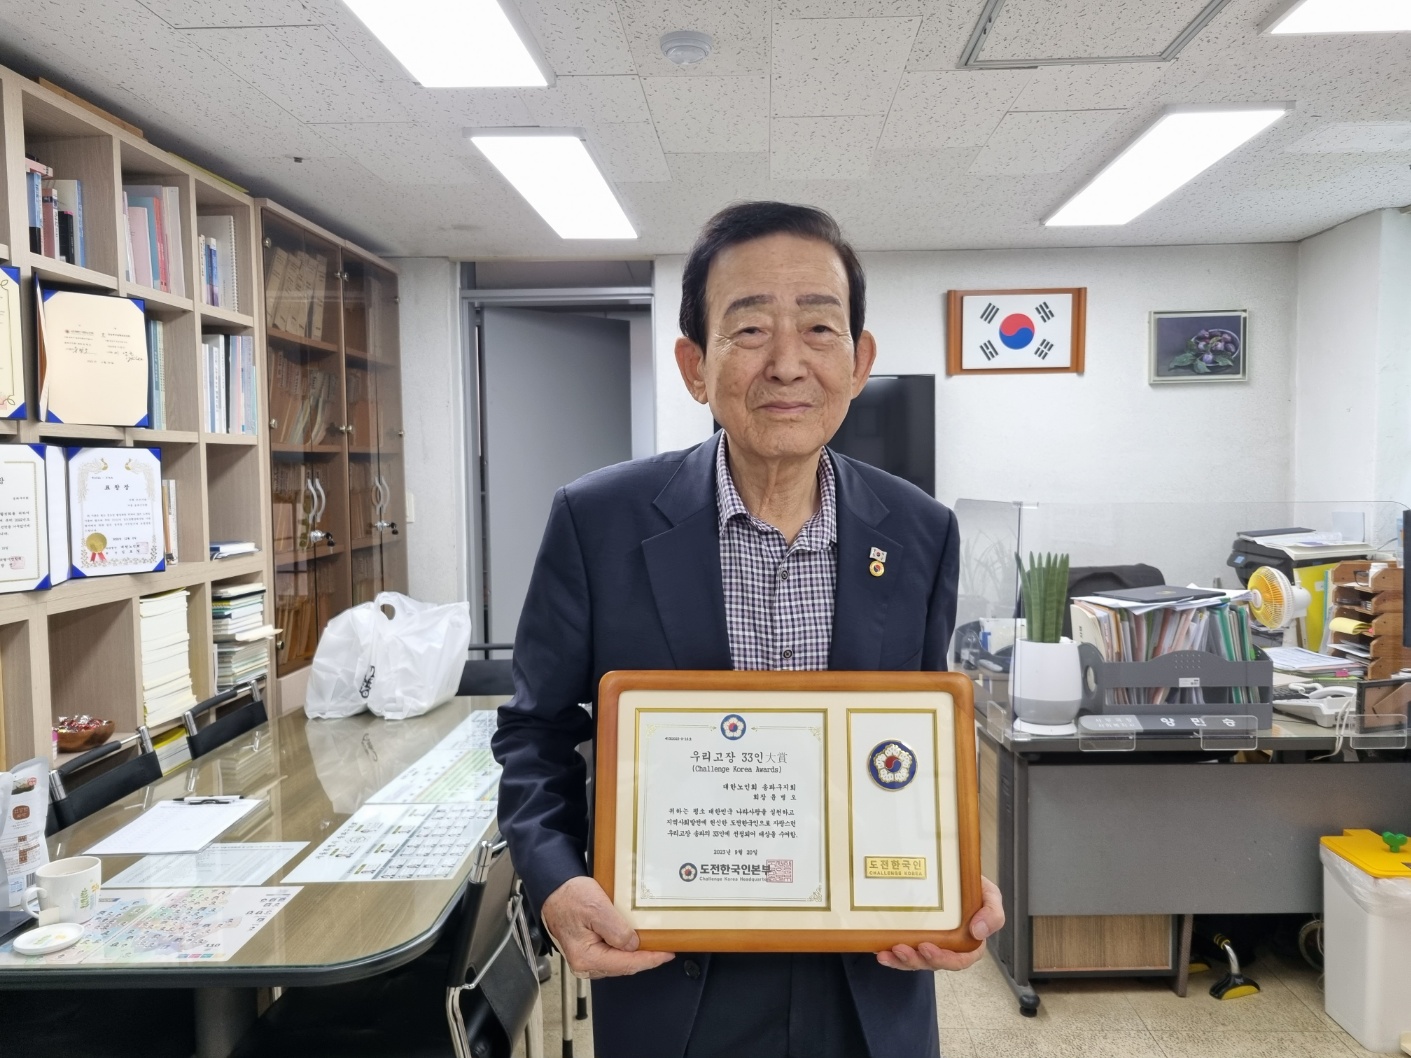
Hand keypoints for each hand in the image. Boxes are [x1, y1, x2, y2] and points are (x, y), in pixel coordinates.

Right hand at [541, 876, 674, 979]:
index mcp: (586, 958)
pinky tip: (637, 940)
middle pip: (624, 966)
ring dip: (637, 954)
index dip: (650, 959)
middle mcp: (585, 964)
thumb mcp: (596, 908)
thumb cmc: (569, 896)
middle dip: (646, 958)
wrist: (554, 889)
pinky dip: (627, 949)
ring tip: (655, 944)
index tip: (666, 953)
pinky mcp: (589, 950)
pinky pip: (613, 954)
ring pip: (619, 961)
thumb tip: (633, 945)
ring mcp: (586, 959)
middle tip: (666, 947)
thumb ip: (616, 930)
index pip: (626, 964)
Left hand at [876, 875, 1004, 971]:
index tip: (927, 948)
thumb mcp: (990, 895)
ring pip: (914, 959)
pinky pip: (901, 949)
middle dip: (915, 960)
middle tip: (902, 949)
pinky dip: (890, 953)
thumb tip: (979, 932)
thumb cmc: (973, 888)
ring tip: (886, 952)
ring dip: (900, 960)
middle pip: (932, 963)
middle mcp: (947, 947)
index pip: (958, 960)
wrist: (952, 872)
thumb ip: (992, 913)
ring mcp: (928, 941)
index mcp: (968, 943)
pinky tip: (878, 949)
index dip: (943, 959)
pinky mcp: (912, 934)